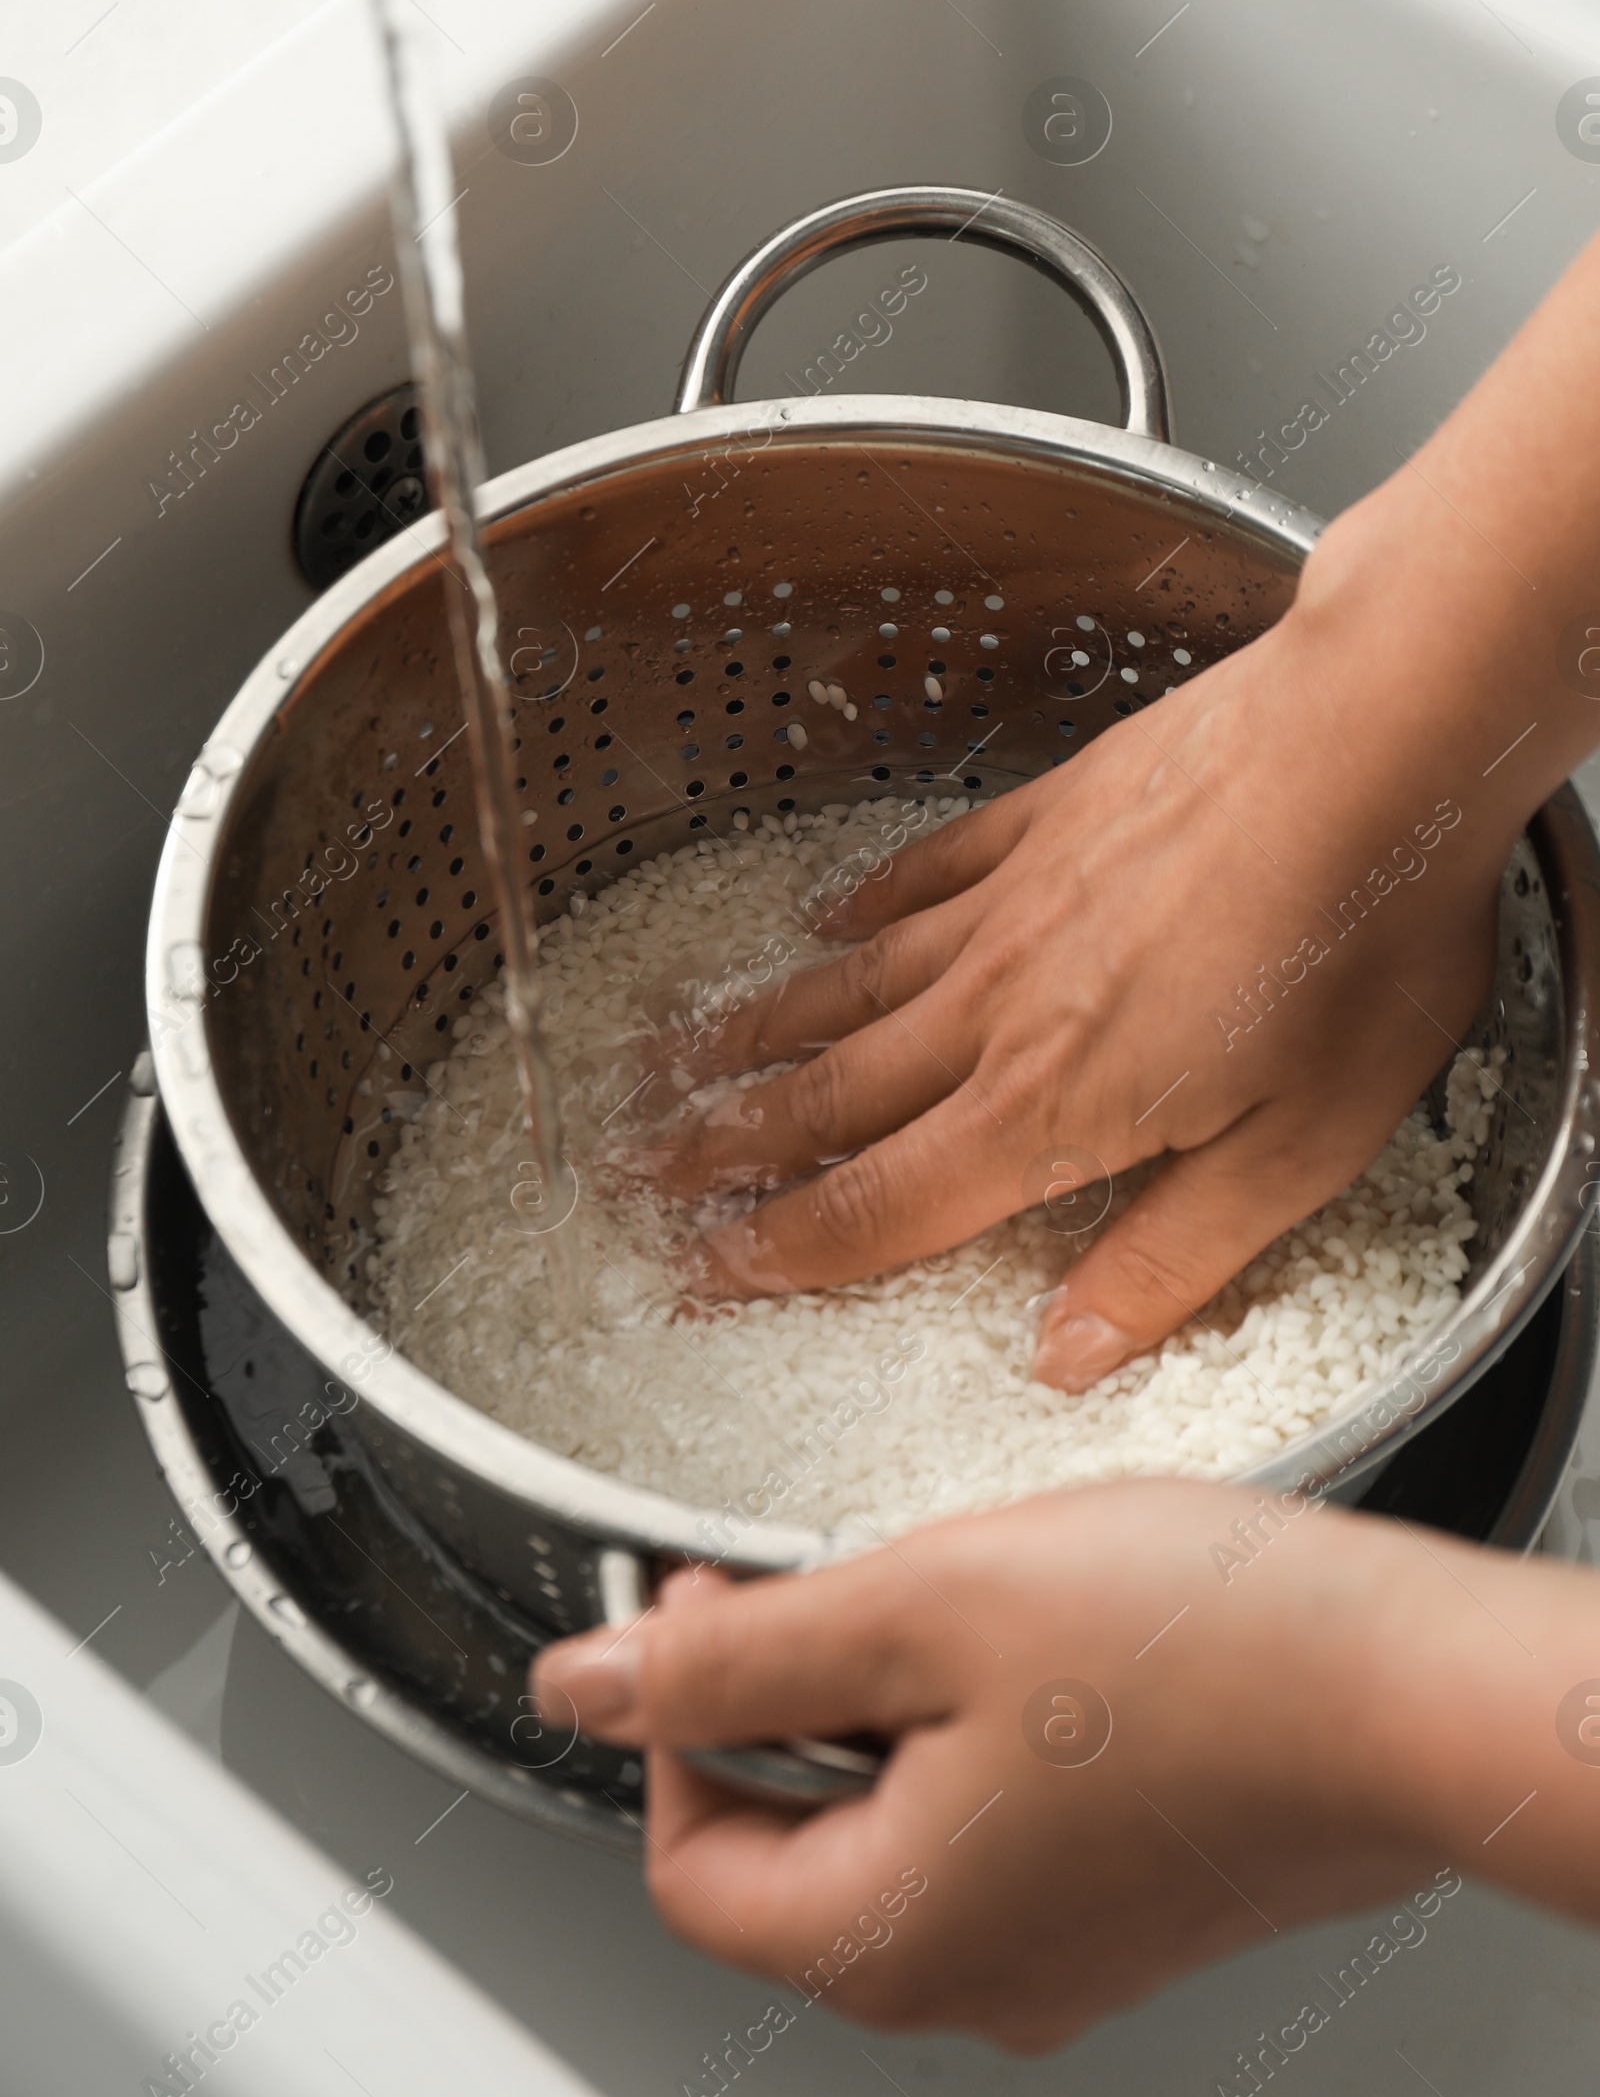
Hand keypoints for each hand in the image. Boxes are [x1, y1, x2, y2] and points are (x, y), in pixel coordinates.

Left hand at [531, 1484, 1469, 2050]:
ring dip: (894, 1701)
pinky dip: (982, 1726)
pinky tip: (1049, 1638)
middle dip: (793, 1698)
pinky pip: (997, 1824)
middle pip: (791, 1846)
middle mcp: (974, 1982)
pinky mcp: (1133, 1904)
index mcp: (889, 1940)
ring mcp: (1063, 1952)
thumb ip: (730, 1656)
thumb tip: (584, 1680)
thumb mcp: (917, 1608)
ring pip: (899, 1824)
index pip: (687, 1857)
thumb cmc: (1206, 1654)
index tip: (717, 1596)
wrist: (1423, 1695)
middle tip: (857, 1577)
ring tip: (968, 1593)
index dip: (677, 1709)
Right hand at [658, 578, 1507, 1389]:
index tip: (704, 1271)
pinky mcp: (1049, 814)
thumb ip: (1170, 1261)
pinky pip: (925, 872)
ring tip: (680, 1054)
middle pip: (834, 1095)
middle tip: (640, 1169)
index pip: (882, 1203)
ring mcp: (1015, 900)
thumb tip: (1065, 1357)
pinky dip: (861, 904)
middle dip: (728, 1146)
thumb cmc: (1361, 942)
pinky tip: (824, 915)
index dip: (783, 1250)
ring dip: (761, 1029)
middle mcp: (1000, 1007)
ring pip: (855, 985)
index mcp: (1051, 1106)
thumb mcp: (1299, 1153)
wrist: (1380, 739)